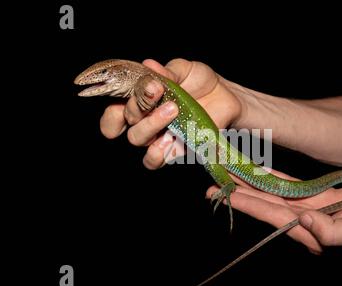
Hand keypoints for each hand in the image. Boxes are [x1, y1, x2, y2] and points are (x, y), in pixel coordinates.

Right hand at [99, 58, 242, 168]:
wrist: (226, 96)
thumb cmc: (200, 81)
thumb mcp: (184, 69)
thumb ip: (167, 71)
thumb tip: (149, 67)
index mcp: (140, 99)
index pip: (113, 108)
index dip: (112, 105)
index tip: (125, 94)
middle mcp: (144, 120)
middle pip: (124, 121)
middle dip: (137, 105)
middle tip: (157, 90)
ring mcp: (158, 136)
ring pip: (137, 139)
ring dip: (149, 125)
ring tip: (172, 109)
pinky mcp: (174, 150)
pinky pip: (155, 159)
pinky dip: (158, 150)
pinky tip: (170, 137)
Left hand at [206, 169, 341, 252]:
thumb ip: (334, 232)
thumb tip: (305, 222)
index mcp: (314, 233)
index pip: (273, 217)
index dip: (249, 204)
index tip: (226, 194)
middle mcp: (306, 223)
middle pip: (266, 207)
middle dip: (239, 197)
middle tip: (213, 188)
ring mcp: (310, 211)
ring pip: (273, 197)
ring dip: (250, 188)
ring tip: (227, 178)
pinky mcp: (317, 199)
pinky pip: (289, 189)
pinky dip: (271, 182)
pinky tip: (258, 176)